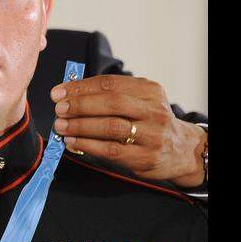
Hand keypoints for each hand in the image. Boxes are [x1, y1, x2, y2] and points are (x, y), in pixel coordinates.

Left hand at [51, 75, 205, 187]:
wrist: (181, 150)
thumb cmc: (151, 123)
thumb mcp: (142, 101)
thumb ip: (113, 95)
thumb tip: (71, 92)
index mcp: (150, 91)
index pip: (111, 84)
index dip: (81, 87)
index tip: (59, 92)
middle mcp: (153, 111)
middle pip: (111, 102)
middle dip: (80, 104)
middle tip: (59, 108)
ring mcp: (151, 135)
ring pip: (111, 127)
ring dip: (81, 125)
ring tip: (61, 126)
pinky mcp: (145, 157)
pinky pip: (111, 150)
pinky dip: (88, 145)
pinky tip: (73, 141)